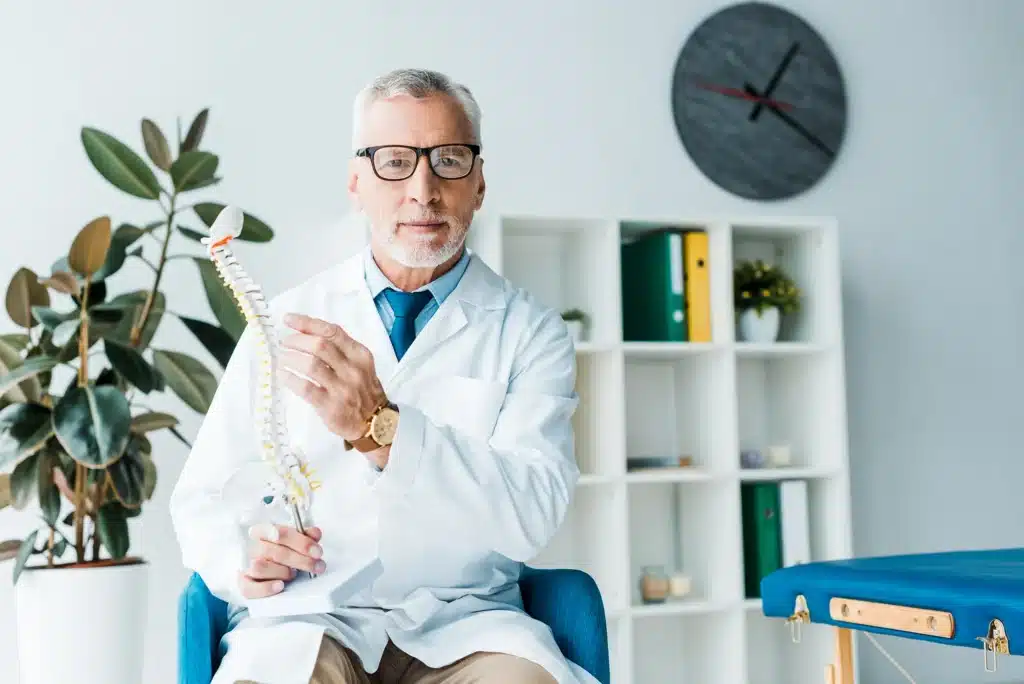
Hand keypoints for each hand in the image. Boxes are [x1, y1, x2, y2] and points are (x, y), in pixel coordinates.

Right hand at [238, 523, 324, 598]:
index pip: (279, 532)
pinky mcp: (244, 585)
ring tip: (294, 575)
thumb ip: (306, 536)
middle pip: (274, 551)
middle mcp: (254, 548)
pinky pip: (249, 588)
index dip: (300, 541)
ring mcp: (247, 566)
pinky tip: (280, 586)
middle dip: (301, 560)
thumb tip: (315, 533)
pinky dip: (266, 588)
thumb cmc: (283, 553)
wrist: (265, 572)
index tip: (317, 551)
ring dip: (283, 572)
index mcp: (264, 532)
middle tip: (318, 566)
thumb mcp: (296, 542)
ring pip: (260, 567)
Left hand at [277, 313, 387, 441]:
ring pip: (311, 365)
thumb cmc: (362, 390)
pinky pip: (305, 388)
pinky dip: (290, 379)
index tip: (289, 320)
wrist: (376, 423)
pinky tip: (283, 375)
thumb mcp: (360, 364)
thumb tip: (305, 333)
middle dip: (296, 341)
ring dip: (290, 358)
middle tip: (285, 343)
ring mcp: (342, 389)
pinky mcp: (331, 407)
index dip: (307, 323)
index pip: (331, 332)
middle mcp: (353, 369)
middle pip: (319, 346)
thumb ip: (339, 349)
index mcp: (360, 355)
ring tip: (282, 358)